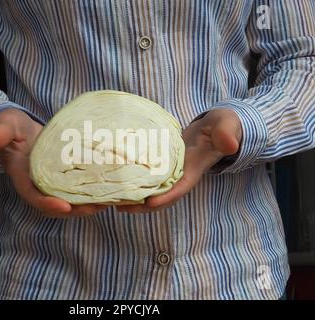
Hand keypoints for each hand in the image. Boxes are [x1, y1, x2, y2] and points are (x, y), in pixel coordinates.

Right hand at [0, 108, 106, 217]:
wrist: (23, 128)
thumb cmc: (13, 127)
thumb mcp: (6, 126)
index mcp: (24, 179)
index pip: (34, 197)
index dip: (48, 204)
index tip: (65, 207)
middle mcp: (40, 186)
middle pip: (58, 205)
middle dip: (77, 210)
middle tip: (97, 206)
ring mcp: (53, 183)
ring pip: (71, 201)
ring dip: (89, 204)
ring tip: (110, 200)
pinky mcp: (65, 177)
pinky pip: (78, 189)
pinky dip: (93, 192)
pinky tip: (110, 187)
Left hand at [117, 108, 241, 212]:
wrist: (214, 128)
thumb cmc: (221, 127)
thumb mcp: (226, 127)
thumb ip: (227, 135)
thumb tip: (230, 144)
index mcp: (193, 171)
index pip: (179, 189)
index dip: (165, 198)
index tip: (148, 203)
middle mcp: (179, 176)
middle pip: (159, 197)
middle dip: (141, 205)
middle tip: (119, 206)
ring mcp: (169, 173)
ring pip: (150, 190)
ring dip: (133, 197)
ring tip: (112, 199)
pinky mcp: (161, 166)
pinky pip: (146, 178)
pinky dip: (133, 182)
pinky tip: (116, 180)